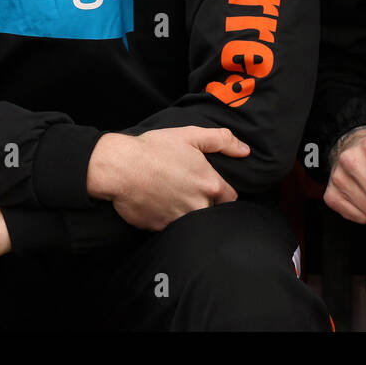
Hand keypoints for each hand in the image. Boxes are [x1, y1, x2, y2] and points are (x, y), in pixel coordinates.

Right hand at [86, 126, 248, 230]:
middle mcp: (198, 206)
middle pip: (212, 211)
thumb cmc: (154, 149)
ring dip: (186, 212)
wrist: (119, 167)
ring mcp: (179, 220)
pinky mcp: (161, 229)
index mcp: (210, 185)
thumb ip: (222, 141)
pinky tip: (158, 204)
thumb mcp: (190, 136)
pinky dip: (167, 218)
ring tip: (172, 197)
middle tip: (188, 190)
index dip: (222, 192)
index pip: (230, 198)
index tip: (211, 187)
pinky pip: (171, 228)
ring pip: (193, 222)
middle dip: (204, 203)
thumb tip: (245, 151)